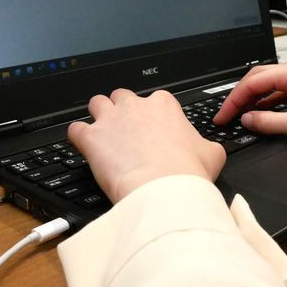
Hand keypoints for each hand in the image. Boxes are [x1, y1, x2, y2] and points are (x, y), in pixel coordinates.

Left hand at [68, 89, 225, 202]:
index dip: (152, 117)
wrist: (165, 190)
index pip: (154, 101)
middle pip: (122, 97)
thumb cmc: (187, 173)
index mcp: (164, 105)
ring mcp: (111, 120)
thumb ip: (206, 145)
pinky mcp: (91, 138)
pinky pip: (75, 129)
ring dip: (99, 117)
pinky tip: (84, 148)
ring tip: (104, 135)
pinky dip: (78, 138)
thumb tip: (208, 149)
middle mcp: (135, 106)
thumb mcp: (212, 154)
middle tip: (128, 133)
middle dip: (123, 112)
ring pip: (96, 104)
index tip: (154, 132)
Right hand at [214, 62, 286, 141]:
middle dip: (238, 98)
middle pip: (255, 80)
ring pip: (267, 85)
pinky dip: (266, 102)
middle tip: (226, 116)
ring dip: (252, 100)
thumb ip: (270, 123)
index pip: (250, 84)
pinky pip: (279, 91)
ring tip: (240, 117)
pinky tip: (263, 114)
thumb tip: (247, 121)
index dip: (232, 102)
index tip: (222, 117)